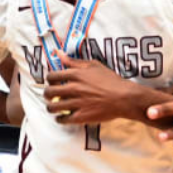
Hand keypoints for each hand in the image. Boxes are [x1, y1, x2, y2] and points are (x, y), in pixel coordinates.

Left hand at [43, 52, 172, 125]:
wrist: (124, 98)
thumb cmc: (111, 80)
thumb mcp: (94, 65)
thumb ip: (74, 61)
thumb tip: (58, 53)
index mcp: (76, 74)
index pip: (51, 76)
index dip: (50, 79)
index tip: (53, 82)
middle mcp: (74, 88)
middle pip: (49, 92)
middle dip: (48, 94)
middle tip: (52, 95)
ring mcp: (77, 103)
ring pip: (53, 107)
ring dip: (51, 107)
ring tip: (55, 107)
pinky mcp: (81, 116)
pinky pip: (62, 119)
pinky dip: (60, 119)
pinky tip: (63, 117)